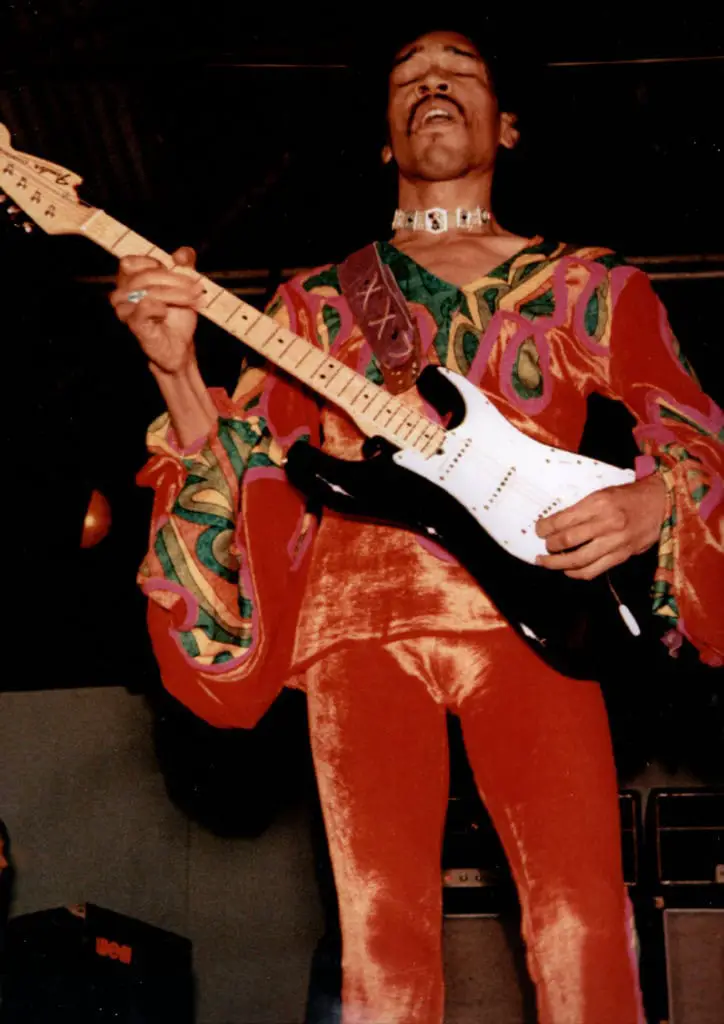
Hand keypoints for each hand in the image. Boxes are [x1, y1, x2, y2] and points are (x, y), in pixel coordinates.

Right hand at [110, 246, 203, 373]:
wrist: (180, 345)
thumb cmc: (177, 315)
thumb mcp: (185, 285)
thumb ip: (185, 265)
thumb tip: (182, 254)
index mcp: (129, 281)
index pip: (130, 262)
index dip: (154, 262)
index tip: (179, 269)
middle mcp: (122, 294)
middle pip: (144, 275)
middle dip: (174, 280)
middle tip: (196, 288)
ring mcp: (125, 310)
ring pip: (146, 291)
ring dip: (173, 293)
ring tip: (191, 300)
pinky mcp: (134, 324)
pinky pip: (144, 307)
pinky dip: (159, 307)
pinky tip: (166, 312)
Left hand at [535, 473, 666, 578]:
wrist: (660, 503)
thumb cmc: (628, 497)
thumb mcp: (602, 494)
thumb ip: (581, 510)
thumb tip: (556, 525)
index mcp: (598, 503)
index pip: (563, 520)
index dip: (545, 528)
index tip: (539, 530)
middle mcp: (607, 523)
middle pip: (568, 540)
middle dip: (550, 546)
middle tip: (543, 547)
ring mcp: (615, 541)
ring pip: (579, 559)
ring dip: (558, 563)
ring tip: (546, 562)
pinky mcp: (622, 555)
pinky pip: (594, 570)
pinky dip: (577, 573)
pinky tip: (568, 570)